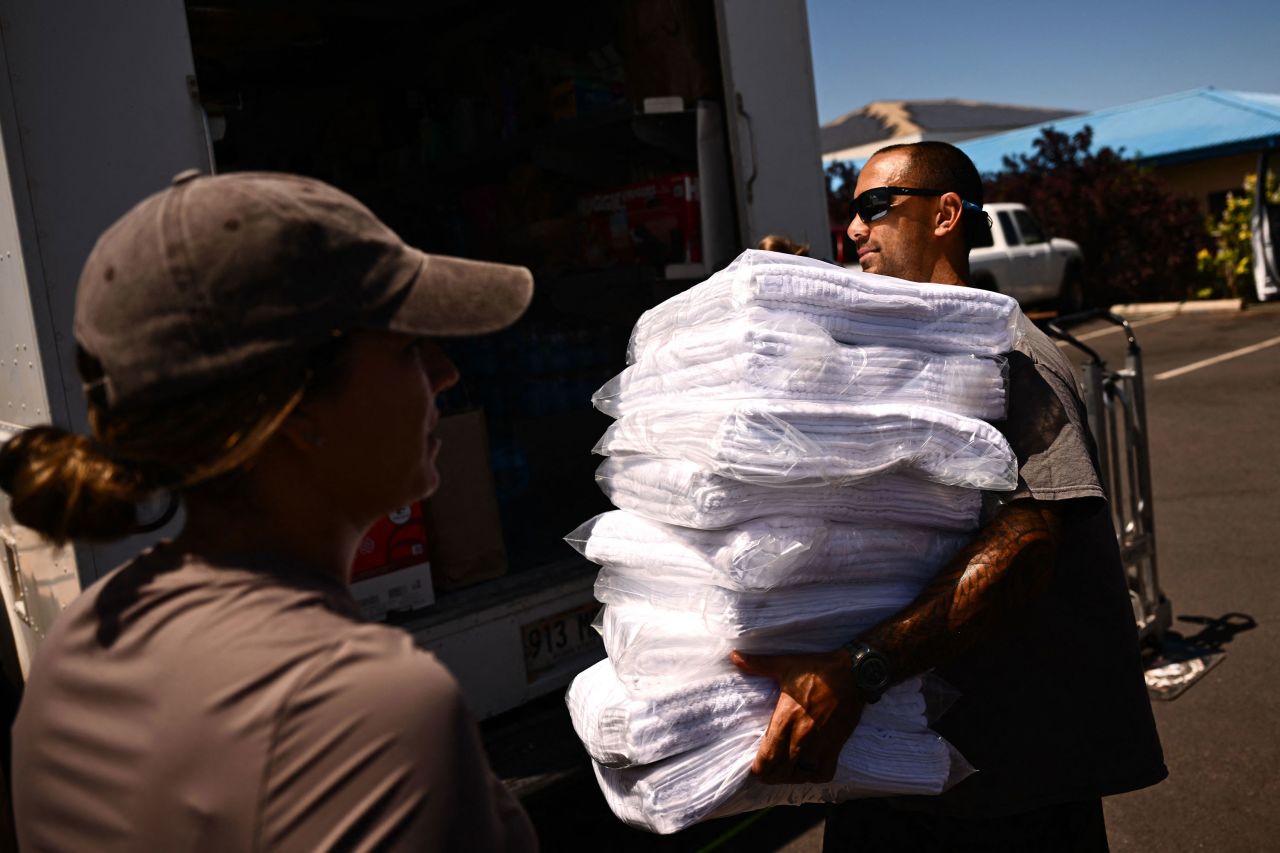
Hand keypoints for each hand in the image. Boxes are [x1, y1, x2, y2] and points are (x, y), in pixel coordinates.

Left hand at [730, 648, 864, 784]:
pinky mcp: (836, 746)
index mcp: (785, 718)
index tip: (755, 766)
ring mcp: (820, 744)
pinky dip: (814, 776)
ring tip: (786, 769)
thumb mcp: (785, 665)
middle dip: (771, 775)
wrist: (853, 673)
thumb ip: (758, 665)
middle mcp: (801, 736)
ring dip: (791, 776)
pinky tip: (808, 768)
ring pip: (801, 776)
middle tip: (768, 770)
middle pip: (781, 772)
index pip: (767, 758)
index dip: (759, 768)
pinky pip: (824, 773)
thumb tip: (734, 656)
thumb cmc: (818, 669)